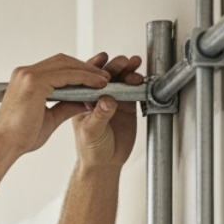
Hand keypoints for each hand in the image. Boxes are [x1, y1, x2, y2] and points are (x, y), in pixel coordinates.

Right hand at [0, 53, 110, 157]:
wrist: (4, 147)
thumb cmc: (21, 137)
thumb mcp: (50, 117)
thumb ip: (67, 105)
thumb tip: (87, 100)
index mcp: (25, 79)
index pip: (56, 67)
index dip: (77, 70)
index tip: (94, 78)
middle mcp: (24, 72)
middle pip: (62, 61)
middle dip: (85, 67)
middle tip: (104, 77)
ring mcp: (28, 75)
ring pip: (66, 64)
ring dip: (88, 71)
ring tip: (105, 80)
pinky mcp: (34, 81)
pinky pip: (67, 74)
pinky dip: (84, 77)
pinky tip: (98, 84)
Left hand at [70, 52, 142, 169]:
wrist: (106, 163)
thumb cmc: (90, 149)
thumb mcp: (91, 133)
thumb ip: (99, 116)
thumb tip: (107, 100)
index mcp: (82, 100)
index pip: (86, 79)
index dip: (94, 67)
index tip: (102, 60)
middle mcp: (97, 96)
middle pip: (105, 75)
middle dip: (114, 66)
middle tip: (122, 63)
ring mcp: (113, 98)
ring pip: (120, 79)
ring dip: (127, 70)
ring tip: (133, 65)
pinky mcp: (127, 104)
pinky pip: (134, 89)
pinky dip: (138, 82)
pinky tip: (141, 78)